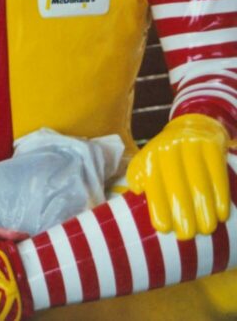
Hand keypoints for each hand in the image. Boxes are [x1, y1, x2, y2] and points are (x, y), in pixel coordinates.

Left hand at [126, 113, 231, 238]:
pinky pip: (218, 174)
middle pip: (177, 184)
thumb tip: (137, 191)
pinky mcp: (212, 145)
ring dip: (204, 209)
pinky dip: (220, 196)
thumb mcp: (148, 158)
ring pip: (199, 182)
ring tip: (206, 229)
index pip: (153, 182)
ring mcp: (192, 145)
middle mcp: (169, 147)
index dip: (158, 206)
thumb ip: (138, 173)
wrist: (193, 125)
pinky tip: (222, 214)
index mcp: (151, 154)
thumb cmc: (167, 152)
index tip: (163, 229)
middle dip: (182, 212)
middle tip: (187, 235)